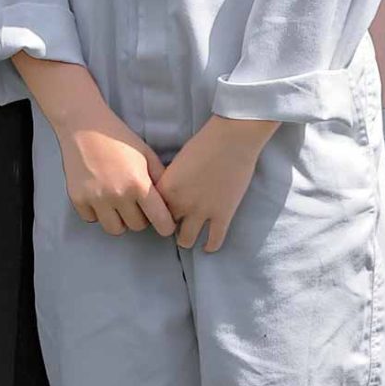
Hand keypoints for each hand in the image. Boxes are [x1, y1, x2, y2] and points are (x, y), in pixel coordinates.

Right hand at [56, 112, 176, 237]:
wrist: (84, 126)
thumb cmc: (119, 138)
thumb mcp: (147, 155)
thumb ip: (160, 179)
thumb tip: (171, 202)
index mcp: (139, 184)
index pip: (161, 222)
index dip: (165, 225)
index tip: (164, 222)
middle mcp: (117, 195)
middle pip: (137, 227)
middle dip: (141, 217)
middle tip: (137, 202)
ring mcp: (95, 199)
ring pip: (115, 229)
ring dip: (120, 219)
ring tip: (118, 202)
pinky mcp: (77, 199)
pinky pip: (92, 219)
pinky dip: (97, 212)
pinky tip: (99, 196)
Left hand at [156, 115, 275, 252]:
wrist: (233, 139)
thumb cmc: (205, 143)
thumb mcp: (178, 162)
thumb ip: (170, 182)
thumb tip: (168, 195)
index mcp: (166, 188)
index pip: (152, 211)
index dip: (155, 213)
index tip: (159, 214)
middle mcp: (180, 204)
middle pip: (166, 227)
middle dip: (169, 226)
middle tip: (173, 225)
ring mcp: (202, 212)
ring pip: (186, 240)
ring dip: (185, 238)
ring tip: (187, 236)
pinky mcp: (223, 215)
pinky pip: (214, 240)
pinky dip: (210, 246)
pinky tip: (208, 246)